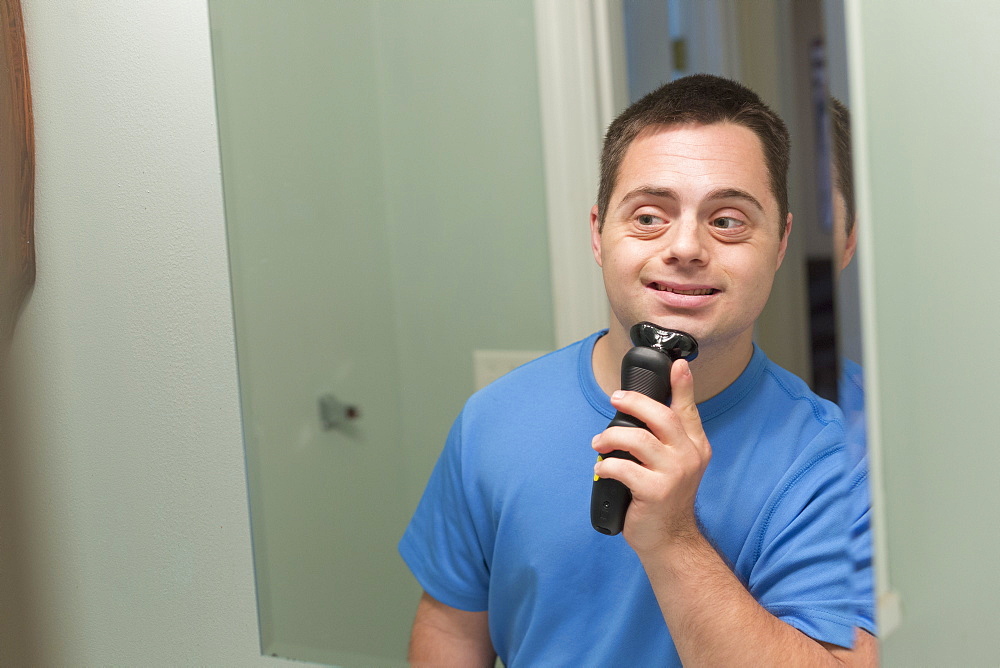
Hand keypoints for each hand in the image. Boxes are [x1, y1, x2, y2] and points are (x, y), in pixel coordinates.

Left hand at [592, 358, 711, 555]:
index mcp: (695, 446)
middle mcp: (689, 457)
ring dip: (611, 437)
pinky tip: (601, 468)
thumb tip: (641, 406)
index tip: (678, 364)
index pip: (688, 409)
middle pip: (662, 417)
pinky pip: (623, 468)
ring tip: (599, 442)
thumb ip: (666, 436)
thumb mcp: (675, 463)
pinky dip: (606, 465)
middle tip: (615, 400)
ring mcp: (674, 475)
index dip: (683, 385)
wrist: (669, 538)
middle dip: (634, 403)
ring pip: (638, 439)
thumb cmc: (664, 497)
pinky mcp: (655, 492)